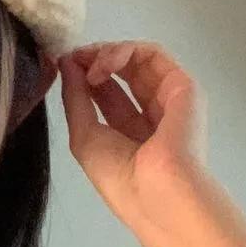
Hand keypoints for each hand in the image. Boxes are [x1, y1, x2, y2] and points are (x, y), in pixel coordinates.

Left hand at [58, 40, 245, 246]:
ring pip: (137, 60)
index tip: (62, 66)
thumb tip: (65, 63)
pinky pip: (152, 55)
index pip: (107, 94)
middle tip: (72, 57)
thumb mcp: (85, 138)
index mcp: (131, 134)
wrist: (157, 194)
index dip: (84, 76)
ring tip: (87, 65)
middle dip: (93, 60)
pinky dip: (124, 52)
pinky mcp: (183, 86)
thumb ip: (75, 100)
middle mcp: (152, 115)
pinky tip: (102, 66)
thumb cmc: (121, 178)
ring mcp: (170, 100)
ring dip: (106, 53)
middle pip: (122, 74)